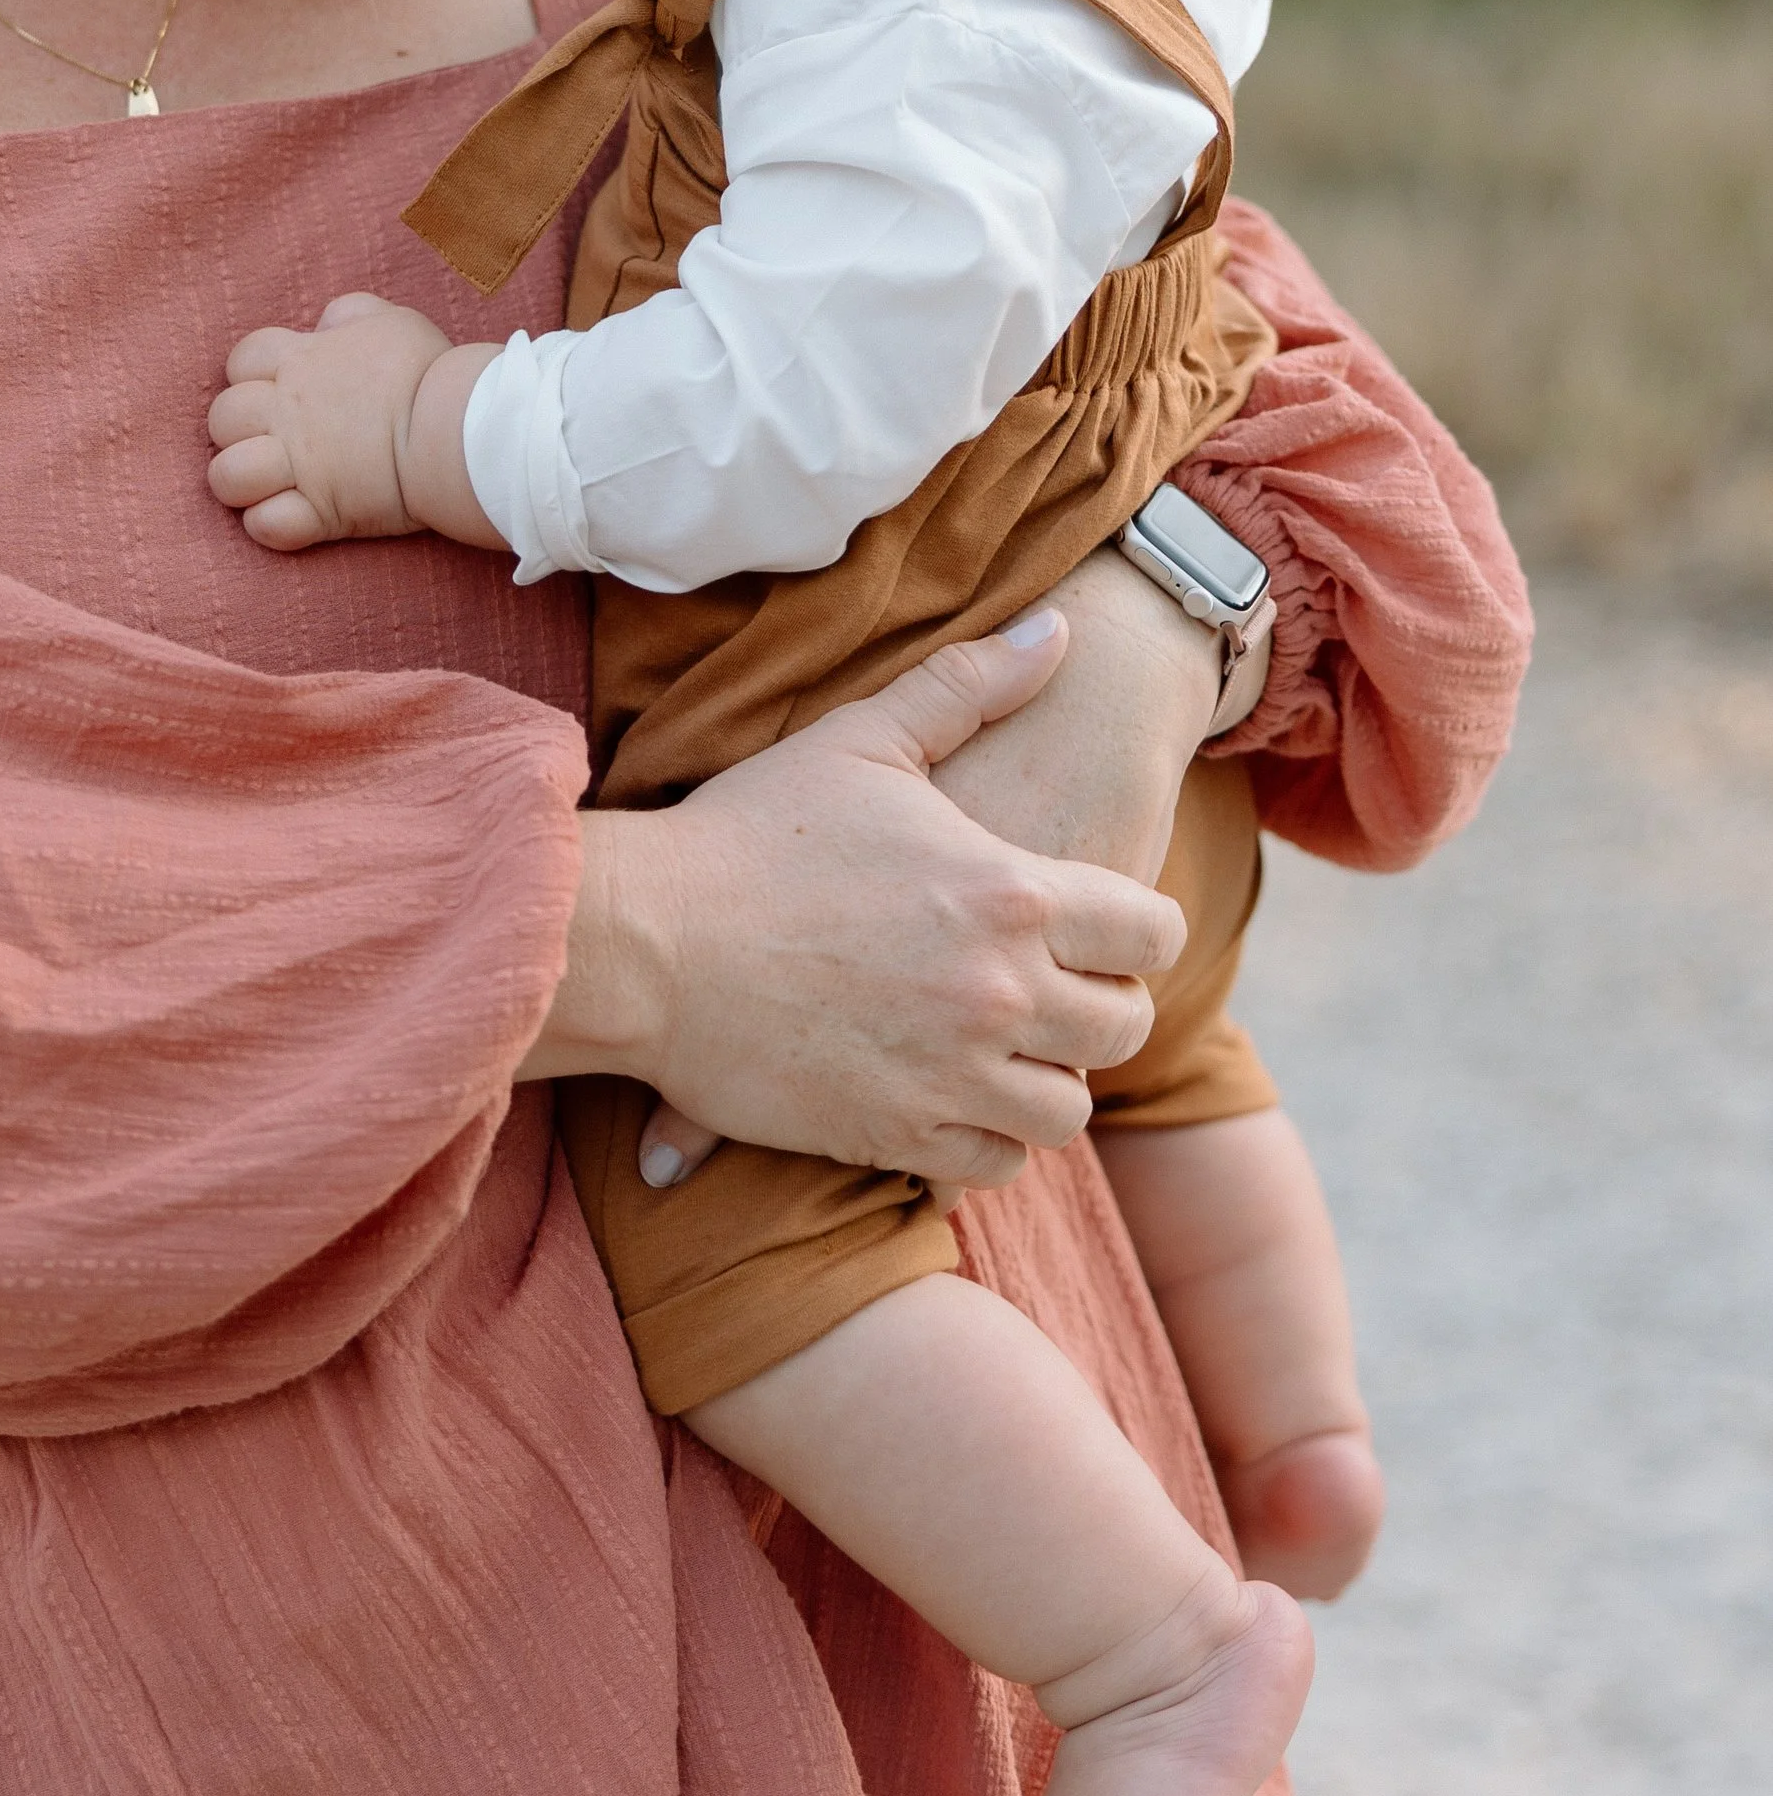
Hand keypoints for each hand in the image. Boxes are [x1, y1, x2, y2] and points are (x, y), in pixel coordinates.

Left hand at [207, 294, 505, 551]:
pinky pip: (264, 527)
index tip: (282, 391)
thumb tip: (328, 321)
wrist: (457, 426)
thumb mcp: (392, 322)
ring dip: (244, 483)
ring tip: (277, 485)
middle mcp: (288, 412)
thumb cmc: (429, 372)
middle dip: (238, 432)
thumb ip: (352, 315)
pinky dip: (273, 527)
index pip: (241, 360)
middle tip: (278, 443)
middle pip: (221, 419)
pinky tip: (297, 519)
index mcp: (301, 361)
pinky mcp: (321, 512)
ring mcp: (300, 465)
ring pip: (226, 477)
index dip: (252, 377)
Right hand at [523, 612, 1185, 1185]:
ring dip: (1046, 1079)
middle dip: (1100, 1008)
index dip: (1138, 931)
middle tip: (1049, 990)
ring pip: (1067, 1110)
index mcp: (1008, 892)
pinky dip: (988, 1138)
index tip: (1100, 929)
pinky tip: (950, 1095)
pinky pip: (996, 1163)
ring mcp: (951, 1073)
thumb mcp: (862, 742)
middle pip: (1123, 1028)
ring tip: (1003, 1049)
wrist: (644, 942)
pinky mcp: (896, 1135)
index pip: (1151, 935)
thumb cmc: (748, 831)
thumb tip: (1058, 632)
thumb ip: (968, 685)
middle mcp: (998, 992)